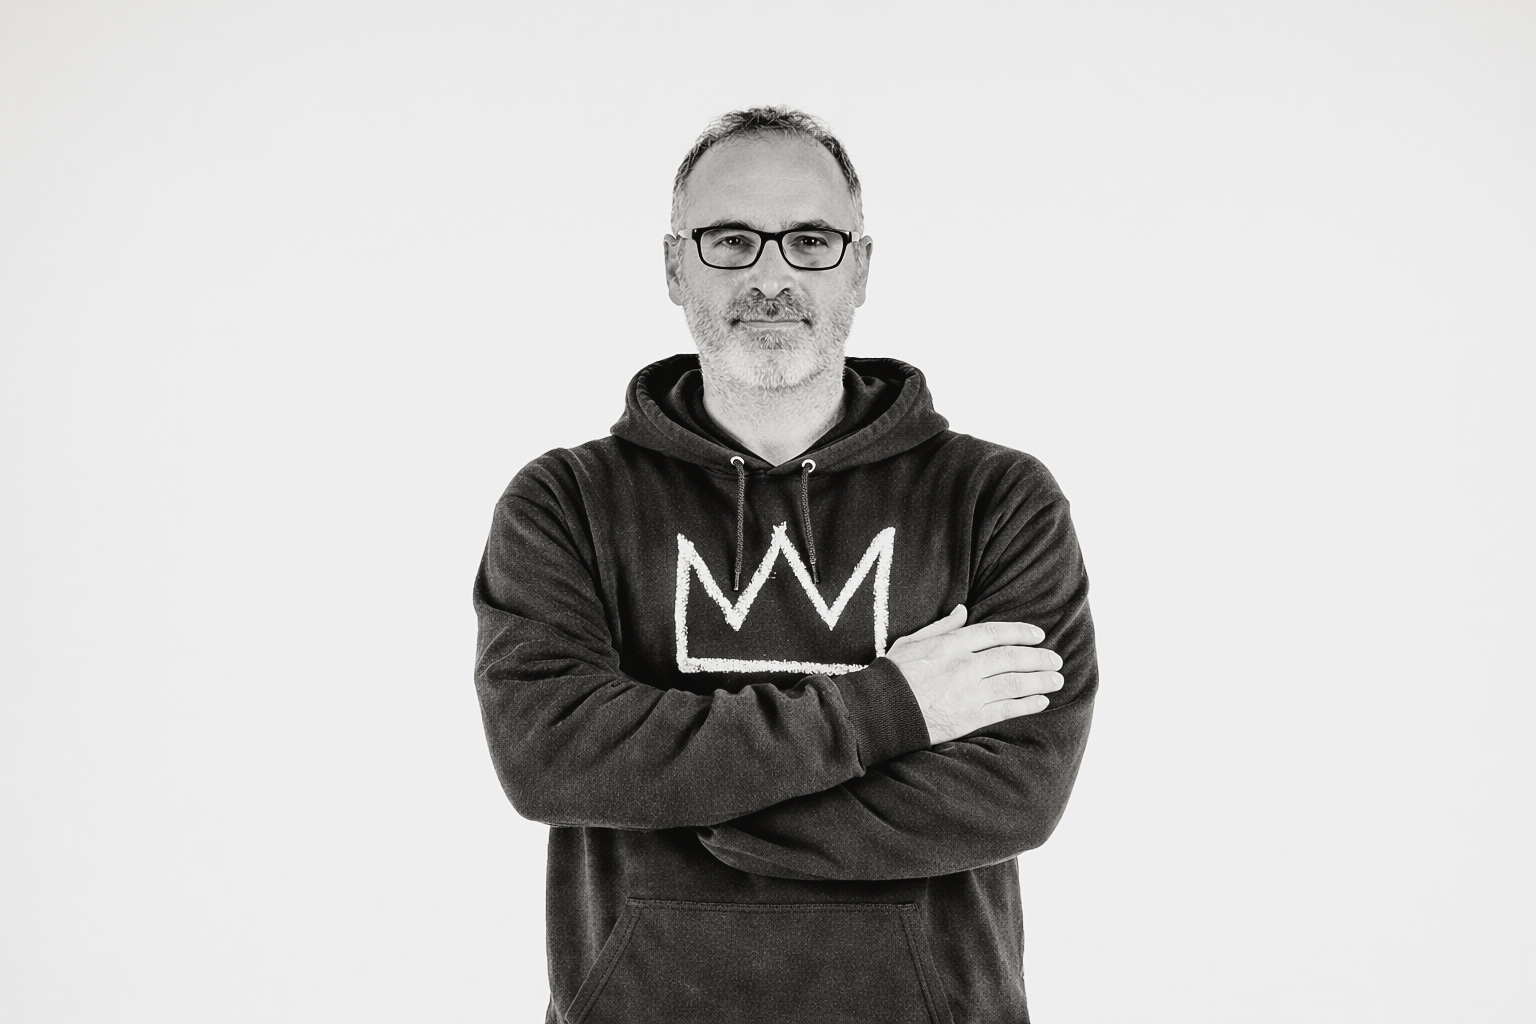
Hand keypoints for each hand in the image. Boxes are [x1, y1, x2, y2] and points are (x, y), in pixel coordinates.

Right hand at [885, 604, 1062, 744]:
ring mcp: (970, 692)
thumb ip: (942, 626)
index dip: (1021, 632)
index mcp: (951, 644)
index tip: (1038, 635)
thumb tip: (963, 610)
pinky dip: (1027, 704)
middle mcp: (965, 665)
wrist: (882, 711)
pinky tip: (1041, 701)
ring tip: (1056, 680)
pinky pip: (1006, 709)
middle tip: (1056, 660)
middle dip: (1039, 658)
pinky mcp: (970, 717)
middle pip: (1012, 657)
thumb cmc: (894, 675)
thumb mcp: (913, 641)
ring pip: (1015, 682)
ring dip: (1040, 680)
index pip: (995, 633)